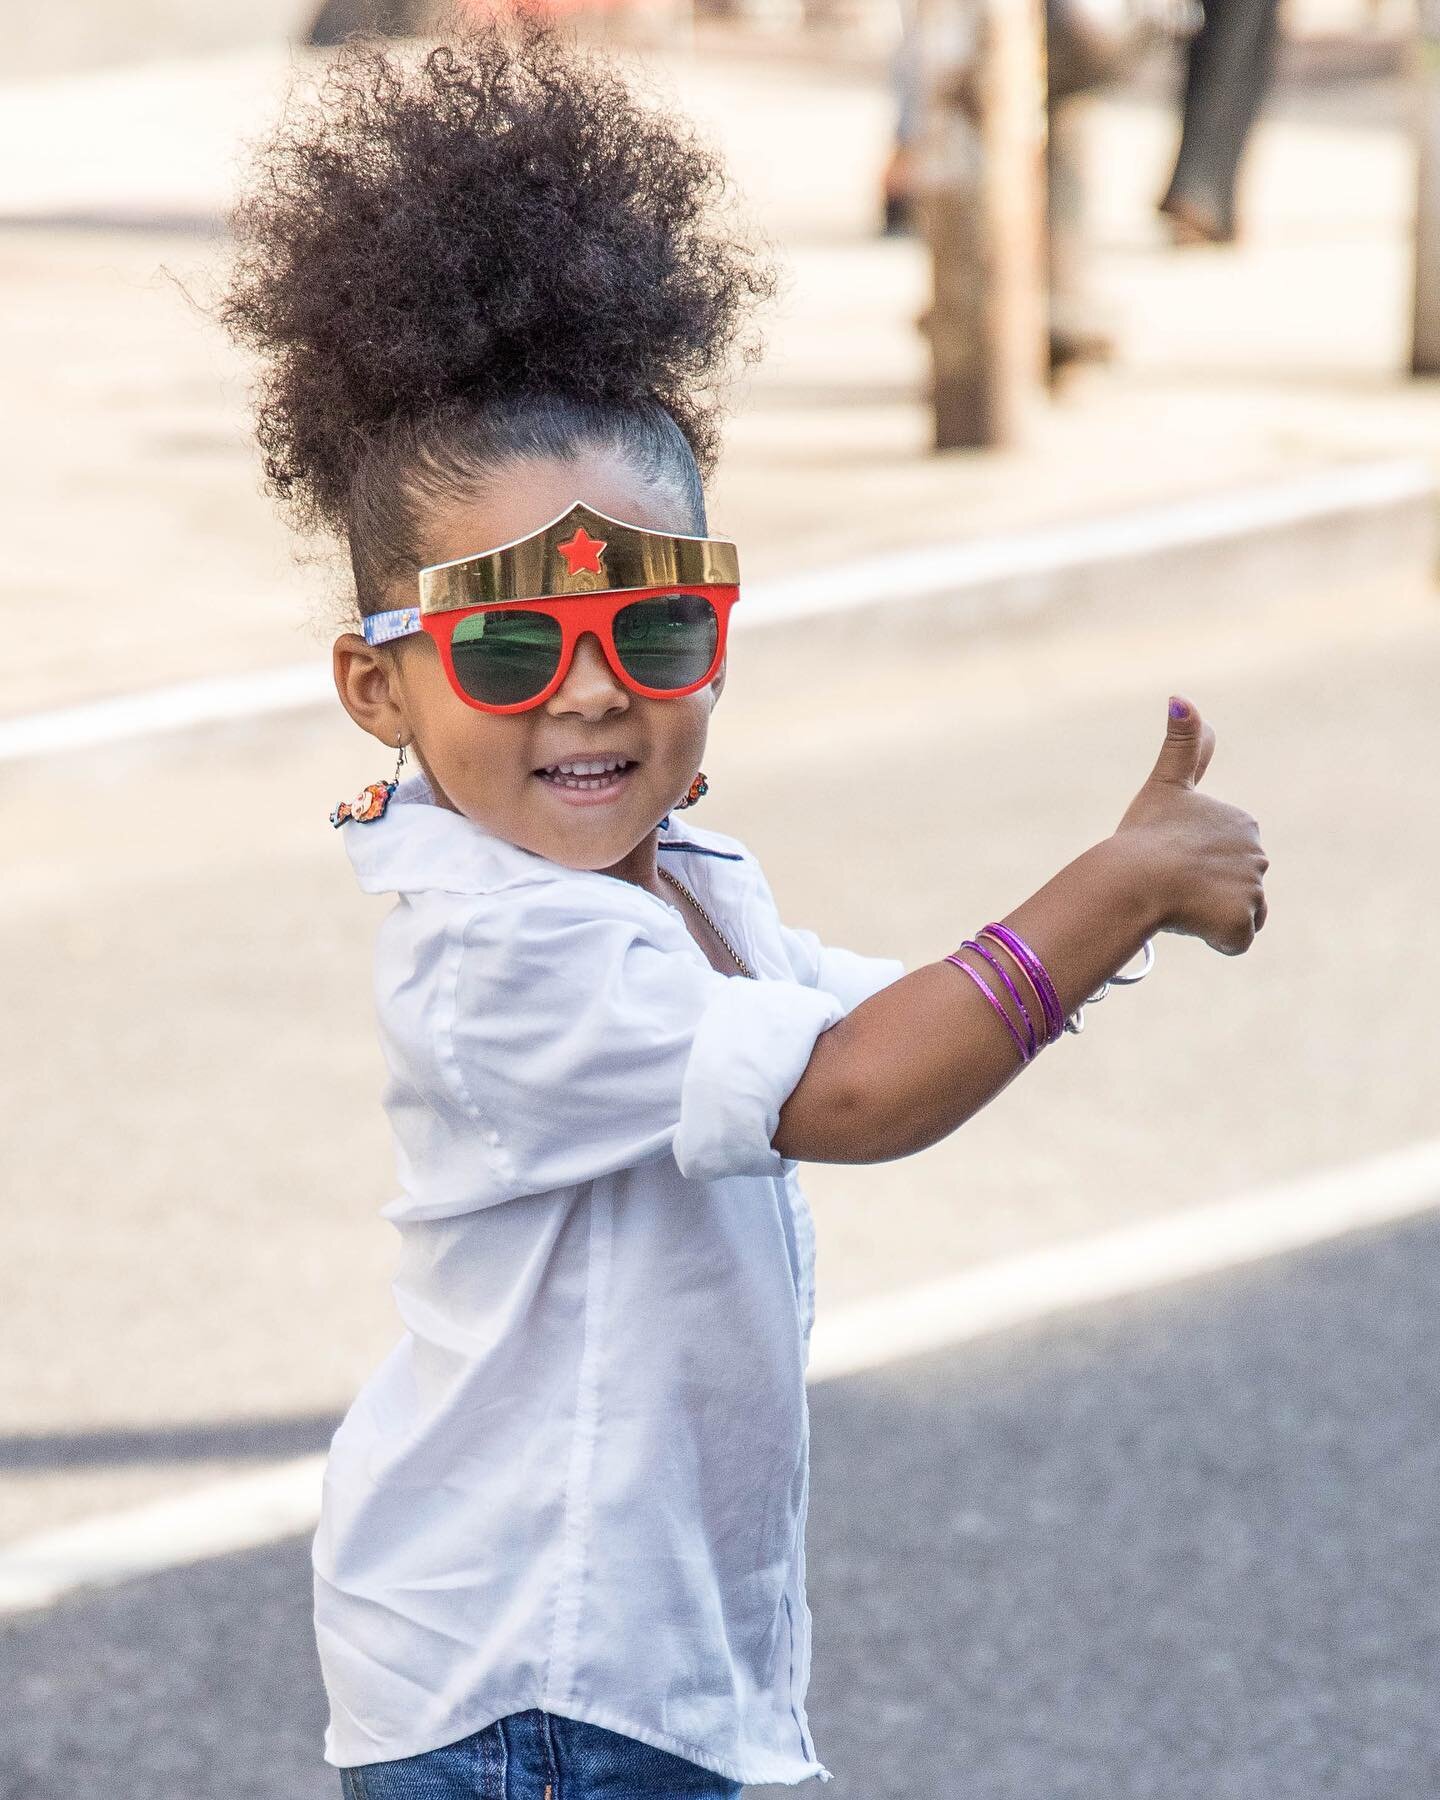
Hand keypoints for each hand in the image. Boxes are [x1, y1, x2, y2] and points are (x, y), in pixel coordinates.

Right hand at [1112, 697, 1269, 954]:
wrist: (1133, 878)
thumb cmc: (1143, 835)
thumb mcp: (1164, 786)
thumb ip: (1181, 745)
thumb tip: (1181, 696)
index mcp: (1243, 822)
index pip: (1225, 856)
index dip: (1195, 861)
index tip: (1171, 856)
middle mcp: (1257, 852)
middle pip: (1233, 886)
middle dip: (1205, 891)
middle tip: (1171, 883)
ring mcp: (1253, 888)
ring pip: (1235, 915)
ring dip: (1207, 915)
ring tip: (1178, 904)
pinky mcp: (1242, 921)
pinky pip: (1234, 941)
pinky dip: (1214, 939)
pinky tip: (1189, 923)